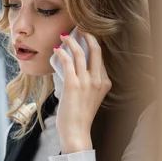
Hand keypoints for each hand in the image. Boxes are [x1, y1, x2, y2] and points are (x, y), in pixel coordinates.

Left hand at [53, 30, 110, 153]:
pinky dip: (62, 52)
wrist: (76, 132)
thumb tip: (69, 70)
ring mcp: (87, 82)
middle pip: (96, 51)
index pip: (101, 59)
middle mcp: (98, 80)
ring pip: (81, 54)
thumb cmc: (78, 117)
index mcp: (105, 83)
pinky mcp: (73, 84)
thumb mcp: (88, 98)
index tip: (85, 37)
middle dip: (88, 36)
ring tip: (64, 35)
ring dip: (71, 42)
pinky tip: (57, 49)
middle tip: (79, 28)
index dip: (93, 45)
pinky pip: (68, 62)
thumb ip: (84, 84)